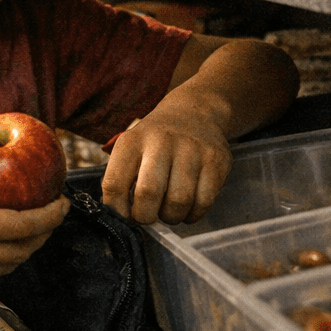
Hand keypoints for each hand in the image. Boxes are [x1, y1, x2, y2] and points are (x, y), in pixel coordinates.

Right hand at [0, 144, 68, 295]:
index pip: (18, 226)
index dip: (47, 217)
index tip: (62, 202)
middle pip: (20, 251)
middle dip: (44, 233)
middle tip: (53, 212)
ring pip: (7, 266)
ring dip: (26, 248)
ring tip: (35, 226)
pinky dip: (3, 257)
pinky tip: (4, 240)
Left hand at [101, 99, 233, 225]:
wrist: (193, 114)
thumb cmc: (154, 141)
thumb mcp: (130, 149)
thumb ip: (121, 179)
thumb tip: (120, 216)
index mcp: (131, 142)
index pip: (114, 184)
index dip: (117, 210)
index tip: (124, 216)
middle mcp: (160, 142)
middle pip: (148, 193)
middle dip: (145, 216)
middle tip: (147, 216)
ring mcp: (191, 150)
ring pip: (179, 202)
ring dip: (171, 216)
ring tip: (168, 210)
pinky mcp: (215, 161)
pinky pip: (204, 202)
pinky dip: (193, 214)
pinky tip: (187, 207)